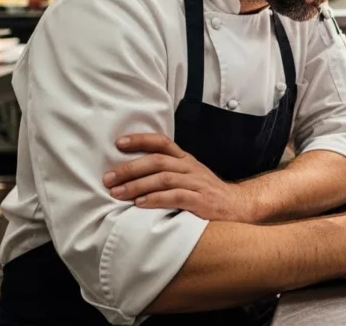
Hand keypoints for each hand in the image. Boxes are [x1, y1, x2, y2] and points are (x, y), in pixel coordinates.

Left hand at [103, 133, 255, 222]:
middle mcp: (190, 167)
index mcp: (185, 159)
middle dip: (130, 168)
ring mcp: (197, 183)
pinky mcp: (201, 201)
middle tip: (108, 178)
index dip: (140, 140)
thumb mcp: (188, 176)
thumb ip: (166, 172)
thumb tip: (130, 174)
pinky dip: (156, 199)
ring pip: (164, 178)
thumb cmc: (205, 193)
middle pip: (157, 161)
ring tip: (117, 193)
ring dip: (137, 185)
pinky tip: (140, 204)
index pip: (162, 142)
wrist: (237, 206)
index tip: (118, 143)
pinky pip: (176, 197)